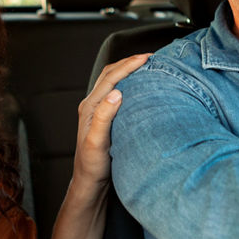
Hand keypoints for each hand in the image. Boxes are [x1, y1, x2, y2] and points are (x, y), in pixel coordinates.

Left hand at [72, 54, 151, 187]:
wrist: (89, 182)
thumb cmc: (92, 165)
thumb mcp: (97, 143)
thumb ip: (104, 118)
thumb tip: (116, 94)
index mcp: (90, 107)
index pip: (111, 78)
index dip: (128, 65)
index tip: (146, 58)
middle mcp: (92, 105)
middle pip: (110, 74)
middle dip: (129, 62)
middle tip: (150, 57)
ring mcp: (97, 110)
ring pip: (112, 81)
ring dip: (127, 70)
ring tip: (145, 65)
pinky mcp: (104, 116)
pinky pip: (116, 91)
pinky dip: (128, 82)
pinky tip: (140, 85)